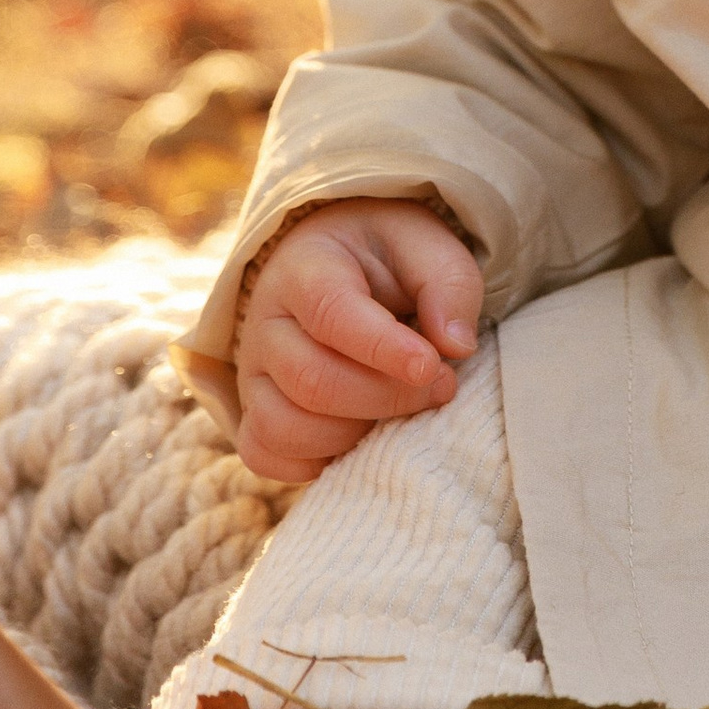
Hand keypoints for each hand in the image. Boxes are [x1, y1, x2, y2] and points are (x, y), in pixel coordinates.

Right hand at [232, 200, 482, 483]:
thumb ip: (449, 286)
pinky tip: (361, 436)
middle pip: (311, 380)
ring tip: (399, 410)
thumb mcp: (428, 248)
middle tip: (441, 386)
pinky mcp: (253, 414)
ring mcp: (253, 373)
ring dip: (354, 434)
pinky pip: (267, 455)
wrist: (341, 268)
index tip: (431, 366)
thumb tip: (456, 346)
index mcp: (304, 268)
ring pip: (284, 426)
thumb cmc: (388, 261)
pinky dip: (317, 461)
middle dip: (386, 397)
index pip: (330, 313)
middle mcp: (266, 322)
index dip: (382, 348)